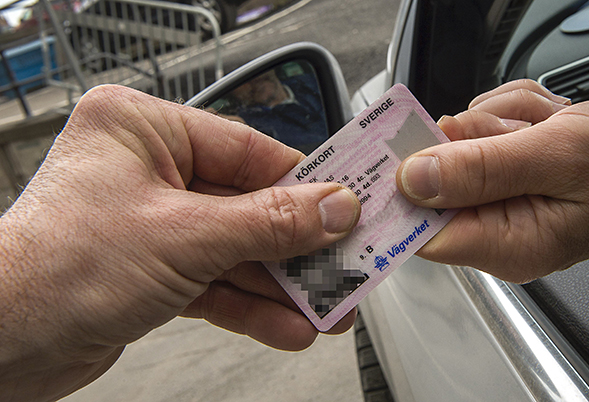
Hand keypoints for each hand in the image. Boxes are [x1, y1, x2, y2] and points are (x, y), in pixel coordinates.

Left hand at [0, 85, 360, 400]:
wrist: (1, 346)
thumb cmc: (54, 270)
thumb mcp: (185, 236)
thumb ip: (268, 222)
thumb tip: (331, 208)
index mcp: (142, 130)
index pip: (247, 149)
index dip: (304, 182)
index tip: (347, 203)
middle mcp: (146, 170)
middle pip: (247, 204)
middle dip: (295, 245)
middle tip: (342, 261)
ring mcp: (150, 222)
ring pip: (236, 248)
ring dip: (280, 283)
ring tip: (324, 306)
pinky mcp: (152, 270)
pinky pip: (216, 280)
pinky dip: (250, 304)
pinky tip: (286, 324)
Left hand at [396, 79, 588, 283]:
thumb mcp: (561, 156)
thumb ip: (482, 169)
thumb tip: (411, 180)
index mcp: (505, 243)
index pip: (421, 230)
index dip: (408, 186)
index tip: (417, 143)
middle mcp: (497, 229)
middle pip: (439, 174)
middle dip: (480, 135)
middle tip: (524, 132)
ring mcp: (503, 200)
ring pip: (463, 139)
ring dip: (505, 119)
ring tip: (551, 128)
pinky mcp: (509, 173)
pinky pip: (486, 127)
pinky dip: (515, 113)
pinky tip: (551, 123)